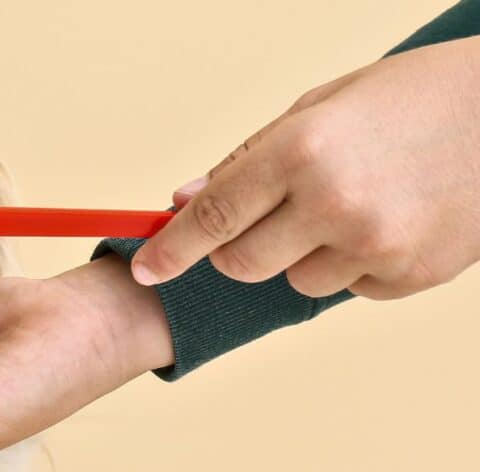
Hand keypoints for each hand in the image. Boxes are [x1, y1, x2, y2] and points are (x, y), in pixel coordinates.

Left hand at [132, 36, 479, 298]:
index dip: (170, 250)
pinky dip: (358, 263)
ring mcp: (375, 246)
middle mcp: (333, 204)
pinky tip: (394, 217)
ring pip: (295, 280)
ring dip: (305, 253)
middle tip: (265, 220)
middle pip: (240, 263)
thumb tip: (184, 200)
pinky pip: (351, 287)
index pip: (210, 217)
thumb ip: (248, 158)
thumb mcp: (322, 106)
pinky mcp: (412, 276)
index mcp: (301, 151)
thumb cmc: (413, 97)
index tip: (146, 268)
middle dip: (234, 250)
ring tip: (355, 202)